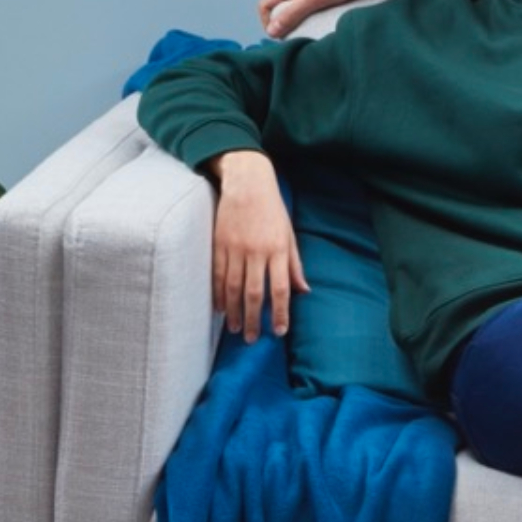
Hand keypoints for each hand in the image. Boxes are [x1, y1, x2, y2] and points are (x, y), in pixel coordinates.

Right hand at [209, 151, 308, 337]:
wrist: (247, 183)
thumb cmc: (272, 210)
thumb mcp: (289, 235)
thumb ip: (295, 265)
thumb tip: (303, 291)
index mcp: (278, 249)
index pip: (280, 288)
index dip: (280, 312)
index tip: (278, 331)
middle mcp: (257, 251)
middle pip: (255, 293)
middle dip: (253, 319)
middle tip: (251, 339)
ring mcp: (236, 248)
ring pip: (234, 288)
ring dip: (234, 311)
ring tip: (235, 329)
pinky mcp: (219, 244)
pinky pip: (218, 275)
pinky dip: (219, 294)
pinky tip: (220, 308)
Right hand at [258, 0, 404, 35]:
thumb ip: (293, 13)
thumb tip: (271, 31)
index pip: (265, 5)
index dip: (268, 23)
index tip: (284, 36)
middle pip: (279, 7)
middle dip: (285, 23)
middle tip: (301, 36)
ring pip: (296, 5)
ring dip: (300, 19)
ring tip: (315, 30)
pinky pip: (312, 3)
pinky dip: (314, 14)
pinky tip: (328, 20)